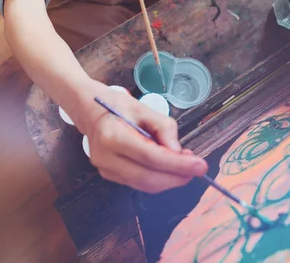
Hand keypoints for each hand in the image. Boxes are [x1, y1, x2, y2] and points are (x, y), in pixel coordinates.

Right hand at [76, 82, 207, 193]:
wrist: (89, 109)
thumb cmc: (116, 104)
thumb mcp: (142, 107)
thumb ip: (164, 127)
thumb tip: (179, 152)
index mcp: (113, 136)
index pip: (151, 158)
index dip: (178, 165)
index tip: (200, 165)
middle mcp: (106, 158)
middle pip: (148, 178)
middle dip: (176, 177)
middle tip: (196, 168)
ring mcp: (105, 169)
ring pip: (144, 185)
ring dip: (168, 179)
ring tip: (184, 165)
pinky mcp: (108, 174)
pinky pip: (138, 182)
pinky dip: (157, 178)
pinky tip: (167, 167)